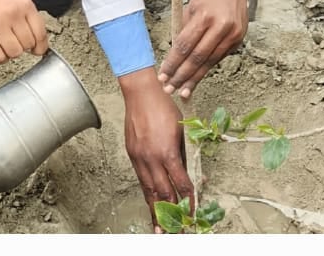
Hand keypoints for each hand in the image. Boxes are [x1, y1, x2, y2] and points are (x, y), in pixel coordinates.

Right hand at [0, 0, 48, 63]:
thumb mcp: (15, 0)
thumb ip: (28, 19)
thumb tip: (38, 45)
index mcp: (24, 5)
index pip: (41, 34)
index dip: (39, 46)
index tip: (36, 50)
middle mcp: (12, 13)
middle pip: (28, 45)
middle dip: (21, 46)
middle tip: (12, 40)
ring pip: (15, 53)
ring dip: (9, 52)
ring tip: (2, 44)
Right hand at [121, 68, 194, 226]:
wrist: (140, 91)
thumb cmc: (163, 106)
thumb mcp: (180, 131)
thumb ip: (183, 156)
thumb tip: (188, 176)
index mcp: (167, 152)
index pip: (181, 184)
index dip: (188, 202)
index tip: (193, 215)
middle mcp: (151, 157)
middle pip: (163, 193)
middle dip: (170, 216)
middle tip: (175, 232)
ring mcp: (139, 156)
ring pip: (148, 190)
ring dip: (155, 211)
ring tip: (159, 229)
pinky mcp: (131, 152)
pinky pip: (141, 178)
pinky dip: (147, 193)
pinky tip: (150, 203)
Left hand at [158, 0, 247, 98]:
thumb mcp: (190, 10)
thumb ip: (184, 32)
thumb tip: (175, 57)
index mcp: (204, 17)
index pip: (185, 45)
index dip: (173, 63)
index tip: (163, 76)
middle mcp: (220, 27)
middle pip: (198, 58)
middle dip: (182, 76)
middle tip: (170, 89)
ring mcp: (232, 35)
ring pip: (210, 62)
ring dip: (195, 78)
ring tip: (183, 91)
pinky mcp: (239, 40)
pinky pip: (219, 58)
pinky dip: (206, 68)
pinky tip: (197, 78)